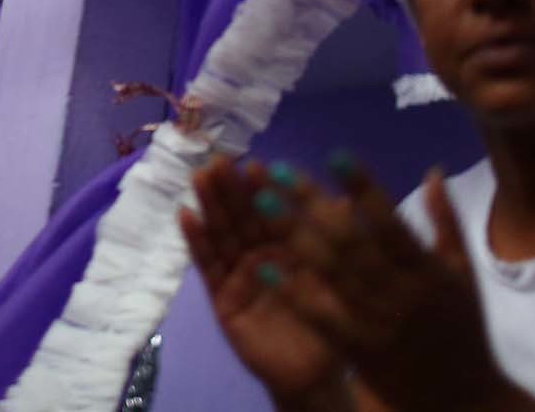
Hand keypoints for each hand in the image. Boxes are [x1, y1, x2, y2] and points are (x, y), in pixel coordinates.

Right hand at [181, 156, 346, 406]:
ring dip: (209, 206)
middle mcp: (258, 254)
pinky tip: (186, 215)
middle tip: (218, 161)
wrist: (314, 373)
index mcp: (285, 246)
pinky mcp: (222, 297)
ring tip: (198, 177)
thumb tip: (348, 198)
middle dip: (228, 189)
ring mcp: (237, 274)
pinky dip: (196, 241)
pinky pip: (208, 267)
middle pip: (241, 217)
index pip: (270, 211)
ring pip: (221, 235)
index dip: (261, 189)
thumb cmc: (327, 323)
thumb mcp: (334, 279)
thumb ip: (333, 240)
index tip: (255, 164)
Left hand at [258, 159, 523, 411]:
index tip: (334, 156)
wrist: (462, 400)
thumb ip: (446, 222)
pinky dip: (290, 290)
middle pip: (350, 241)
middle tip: (278, 170)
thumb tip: (431, 170)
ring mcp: (376, 322)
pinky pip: (318, 315)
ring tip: (261, 202)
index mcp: (429, 271)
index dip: (363, 188)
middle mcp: (401, 293)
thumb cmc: (461, 330)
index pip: (391, 222)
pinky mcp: (356, 349)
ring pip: (330, 273)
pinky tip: (261, 265)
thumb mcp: (464, 275)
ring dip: (294, 235)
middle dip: (312, 203)